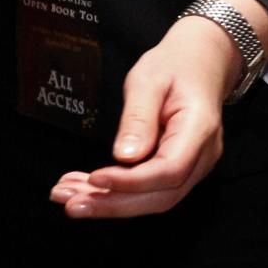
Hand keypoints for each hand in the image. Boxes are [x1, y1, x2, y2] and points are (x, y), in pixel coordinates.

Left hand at [49, 15, 235, 218]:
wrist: (200, 63)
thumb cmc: (174, 66)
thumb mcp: (149, 80)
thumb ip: (138, 117)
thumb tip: (123, 157)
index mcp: (200, 131)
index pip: (169, 170)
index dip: (131, 182)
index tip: (95, 178)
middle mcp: (202, 157)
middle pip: (160, 195)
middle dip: (113, 204)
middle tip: (70, 204)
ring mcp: (193, 167)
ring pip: (152, 198)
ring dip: (108, 202)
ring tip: (66, 196)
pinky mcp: (176, 169)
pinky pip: (148, 189)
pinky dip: (114, 192)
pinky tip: (82, 188)